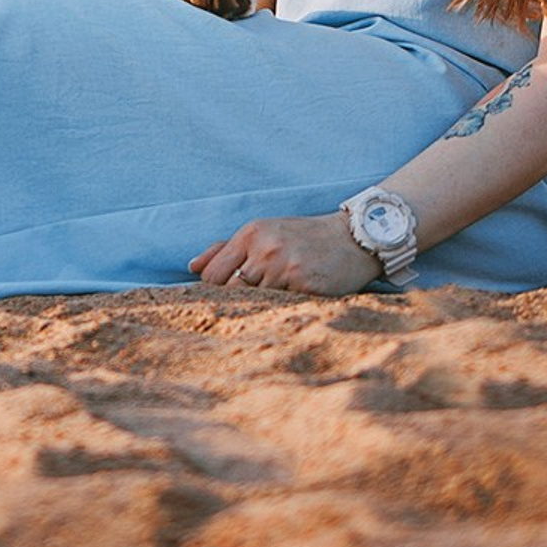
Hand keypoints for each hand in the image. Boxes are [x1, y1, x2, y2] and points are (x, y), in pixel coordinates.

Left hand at [189, 210, 380, 296]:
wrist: (354, 238)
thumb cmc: (304, 237)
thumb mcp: (264, 232)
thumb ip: (225, 248)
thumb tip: (192, 267)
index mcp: (251, 233)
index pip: (212, 275)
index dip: (216, 292)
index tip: (227, 300)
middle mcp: (265, 248)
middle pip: (229, 291)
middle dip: (234, 305)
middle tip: (243, 314)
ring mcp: (285, 266)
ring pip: (254, 303)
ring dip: (259, 311)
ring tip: (269, 311)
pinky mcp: (305, 285)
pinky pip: (281, 309)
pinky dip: (280, 313)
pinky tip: (289, 309)